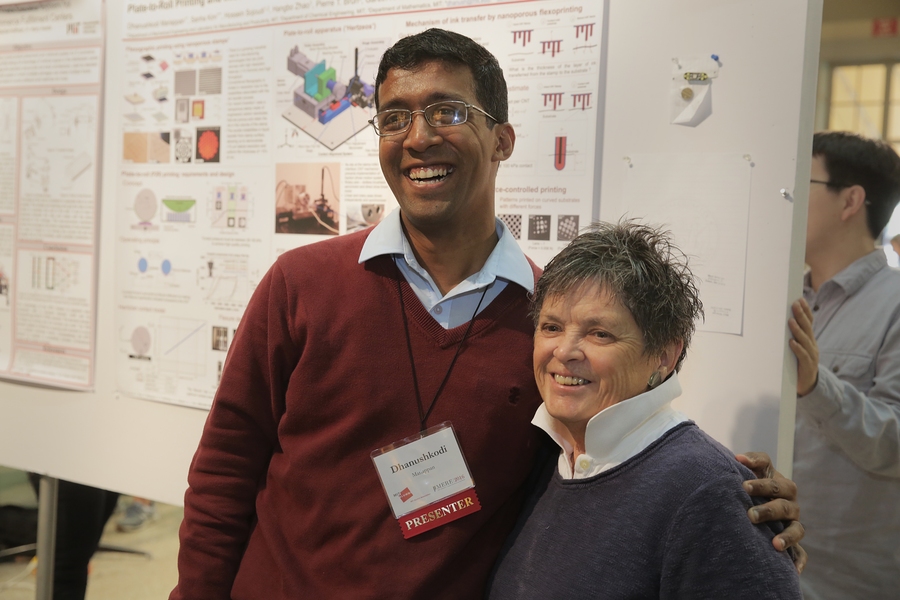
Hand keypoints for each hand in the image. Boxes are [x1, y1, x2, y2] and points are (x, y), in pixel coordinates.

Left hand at [735, 452, 806, 572]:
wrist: (757, 506)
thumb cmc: (752, 486)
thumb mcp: (752, 472)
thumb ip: (749, 463)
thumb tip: (737, 458)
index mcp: (780, 484)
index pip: (773, 478)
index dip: (759, 479)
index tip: (742, 482)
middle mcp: (789, 502)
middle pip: (783, 504)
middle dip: (768, 508)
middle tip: (750, 514)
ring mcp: (792, 522)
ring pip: (795, 528)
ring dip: (786, 536)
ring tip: (774, 544)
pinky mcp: (794, 542)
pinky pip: (800, 553)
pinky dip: (798, 560)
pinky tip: (794, 570)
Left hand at [788, 298, 818, 395]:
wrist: (807, 384)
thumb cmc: (798, 364)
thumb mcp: (798, 348)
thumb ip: (794, 337)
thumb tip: (783, 322)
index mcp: (809, 340)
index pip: (809, 323)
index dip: (806, 311)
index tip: (800, 300)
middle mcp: (812, 345)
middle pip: (807, 328)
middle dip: (801, 315)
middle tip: (795, 304)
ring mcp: (811, 355)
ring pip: (805, 341)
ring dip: (798, 330)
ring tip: (791, 321)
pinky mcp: (807, 366)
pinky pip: (802, 356)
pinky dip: (797, 348)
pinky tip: (792, 342)